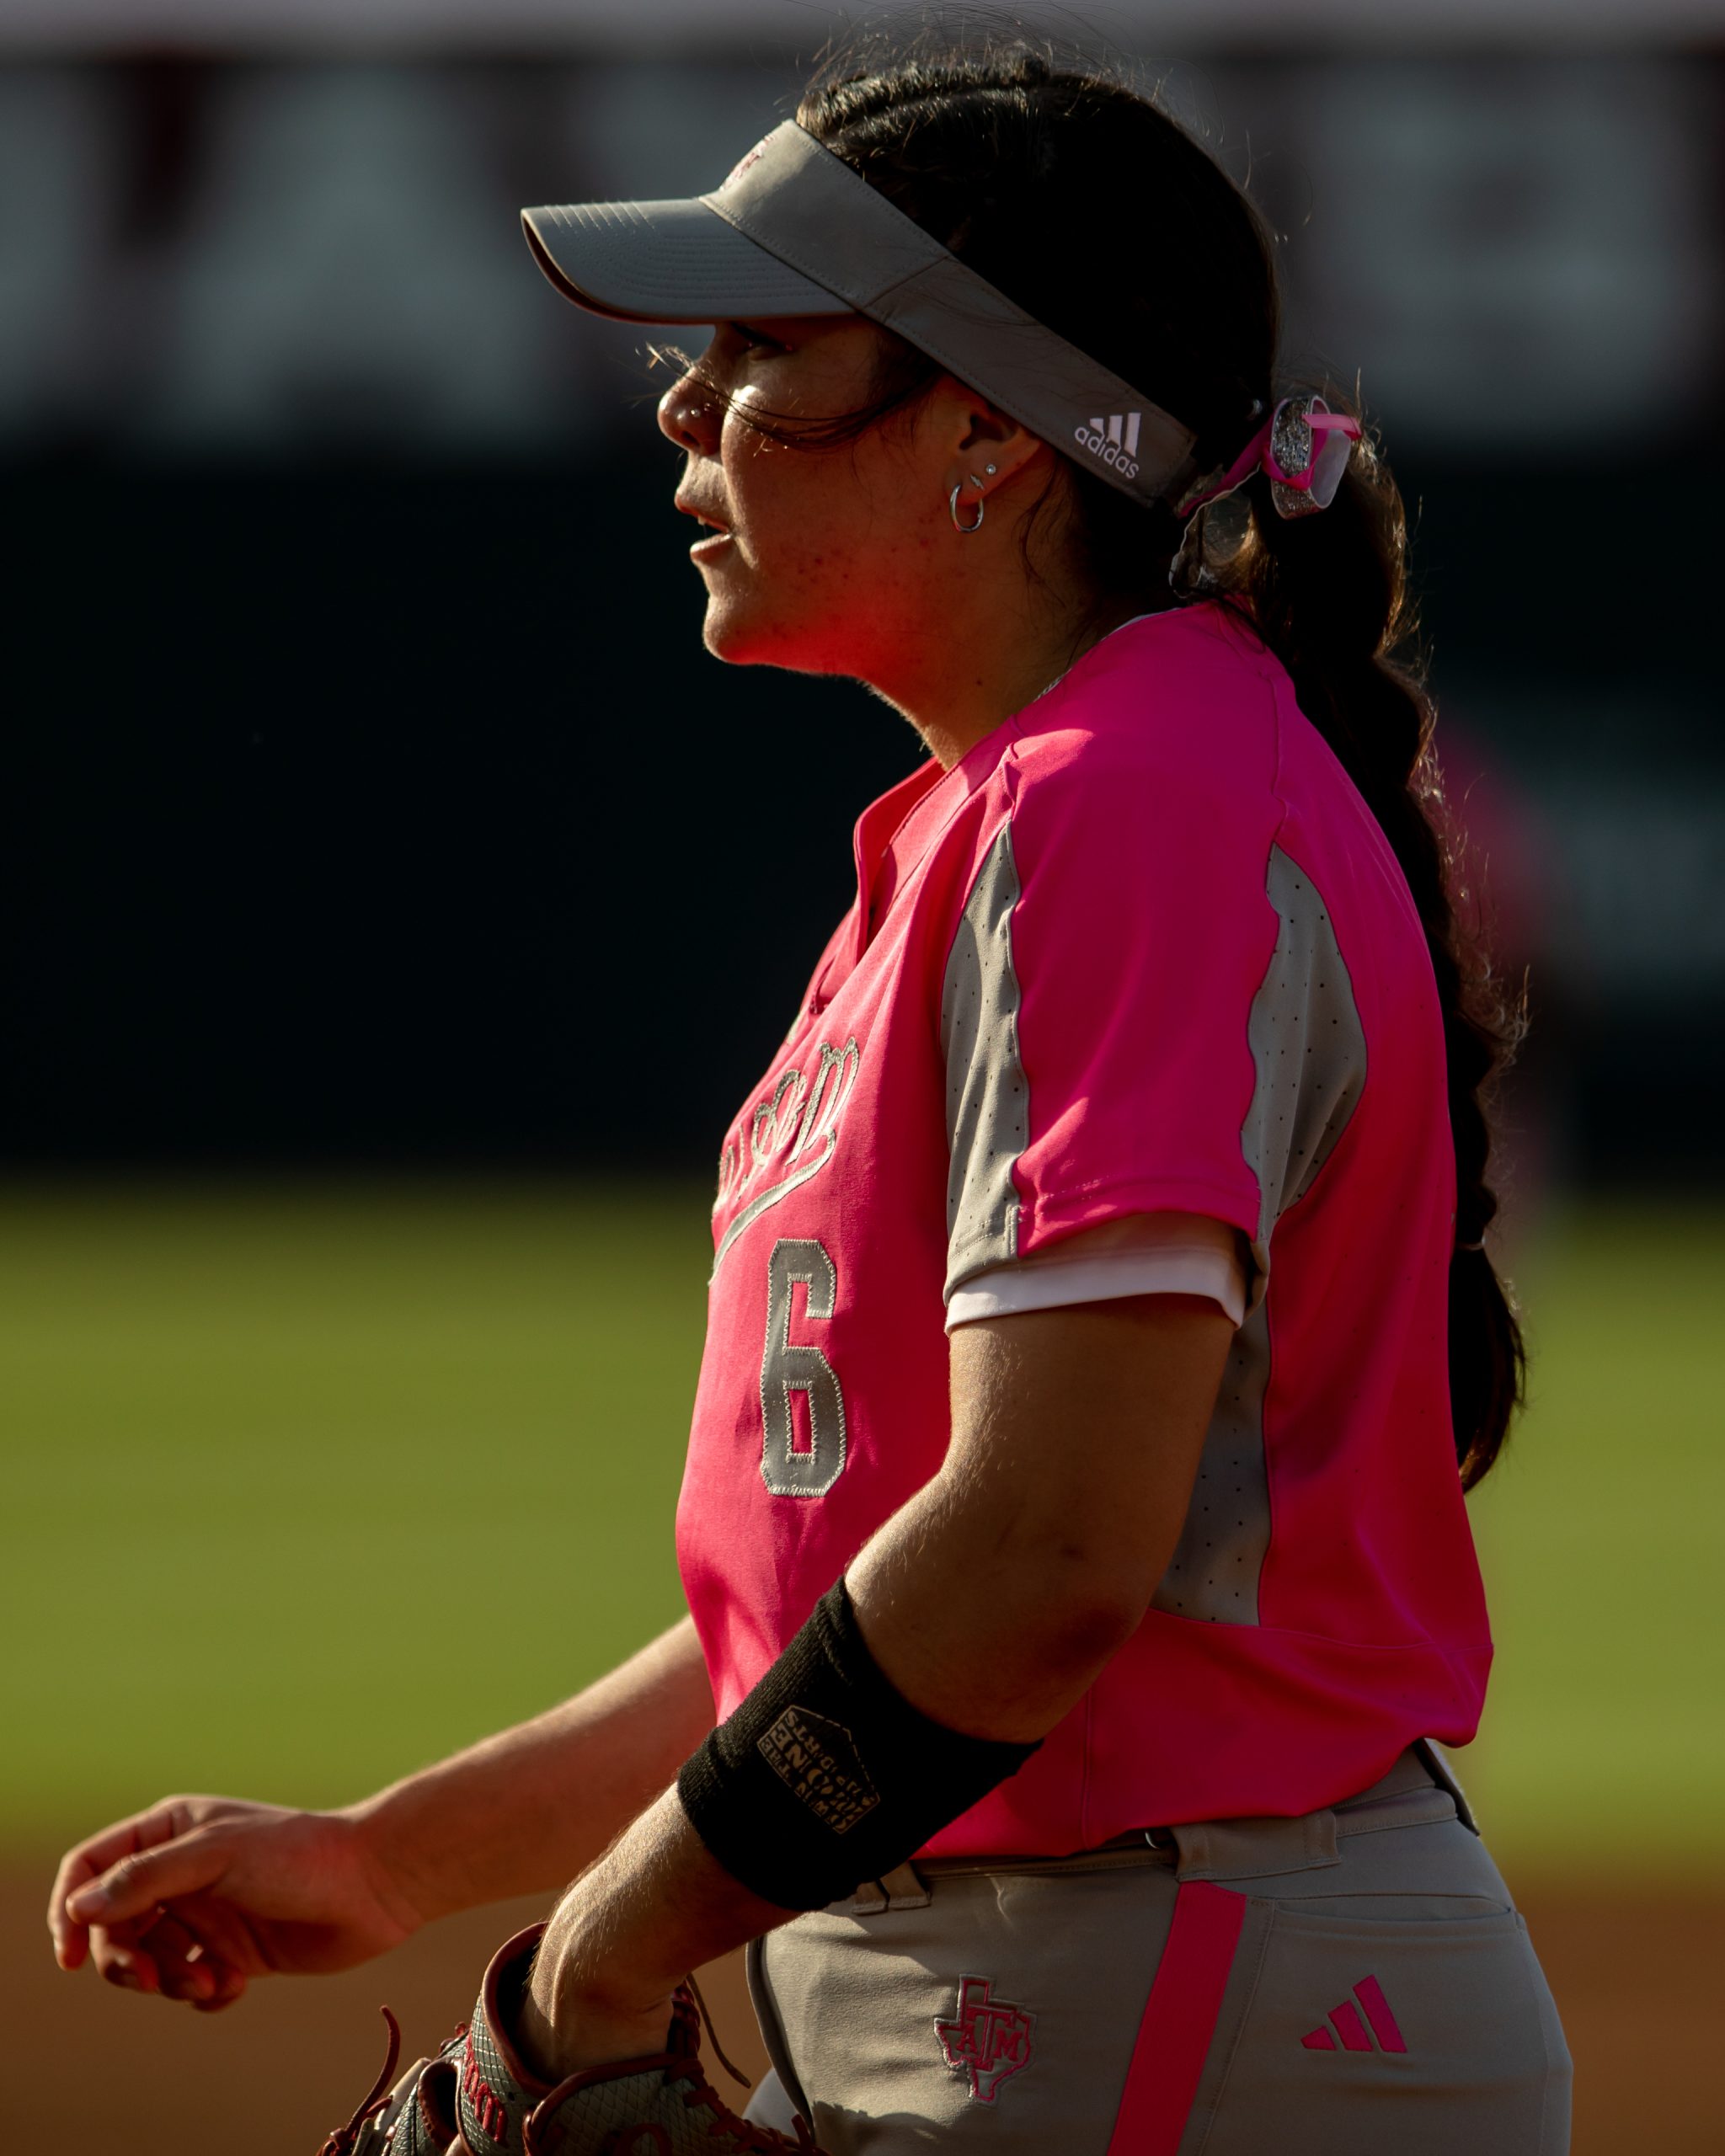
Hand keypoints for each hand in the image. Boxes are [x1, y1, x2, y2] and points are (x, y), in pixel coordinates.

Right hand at [47, 1795, 423, 2009]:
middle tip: (155, 1978)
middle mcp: (182, 1873)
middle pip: (112, 1927)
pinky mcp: (234, 1951)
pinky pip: (190, 1986)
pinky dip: (204, 1994)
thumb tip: (77, 1905)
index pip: (91, 1868)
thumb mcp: (216, 1856)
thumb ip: (145, 1878)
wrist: (374, 1886)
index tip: (70, 1956)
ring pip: (149, 1962)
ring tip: (210, 1980)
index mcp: (170, 1832)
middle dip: (124, 1961)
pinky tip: (237, 1985)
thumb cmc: (298, 1856)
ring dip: (169, 1981)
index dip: (69, 1910)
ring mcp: (207, 1913)